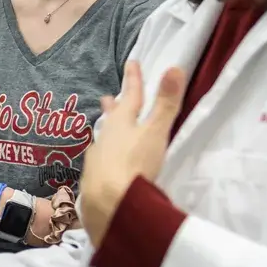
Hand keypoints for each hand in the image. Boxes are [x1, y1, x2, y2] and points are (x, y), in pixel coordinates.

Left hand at [80, 60, 185, 247]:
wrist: (108, 204)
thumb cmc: (135, 164)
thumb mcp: (155, 132)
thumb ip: (166, 104)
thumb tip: (174, 67)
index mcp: (122, 124)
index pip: (131, 97)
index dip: (134, 80)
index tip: (132, 62)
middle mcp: (105, 139)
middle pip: (110, 119)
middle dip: (112, 107)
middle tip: (106, 97)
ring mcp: (96, 161)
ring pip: (101, 141)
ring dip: (106, 133)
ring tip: (104, 130)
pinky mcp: (92, 183)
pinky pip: (98, 165)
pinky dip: (102, 160)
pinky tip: (100, 166)